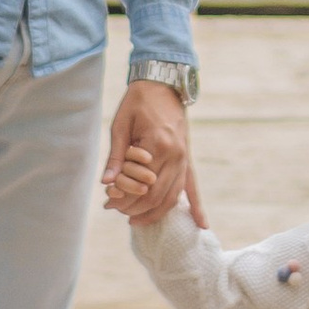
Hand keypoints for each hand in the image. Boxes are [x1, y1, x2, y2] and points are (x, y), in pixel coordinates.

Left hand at [103, 81, 202, 226]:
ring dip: (154, 213)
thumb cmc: (138, 102)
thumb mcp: (121, 125)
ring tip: (135, 220)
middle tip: (116, 210)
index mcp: (158, 146)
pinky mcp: (187, 159)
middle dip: (134, 208)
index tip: (107, 202)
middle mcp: (175, 155)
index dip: (122, 199)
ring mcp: (184, 158)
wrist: (163, 83)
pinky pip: (193, 187)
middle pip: (155, 196)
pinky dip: (197, 207)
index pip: (140, 186)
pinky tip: (202, 225)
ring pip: (172, 197)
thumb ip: (115, 156)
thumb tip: (106, 183)